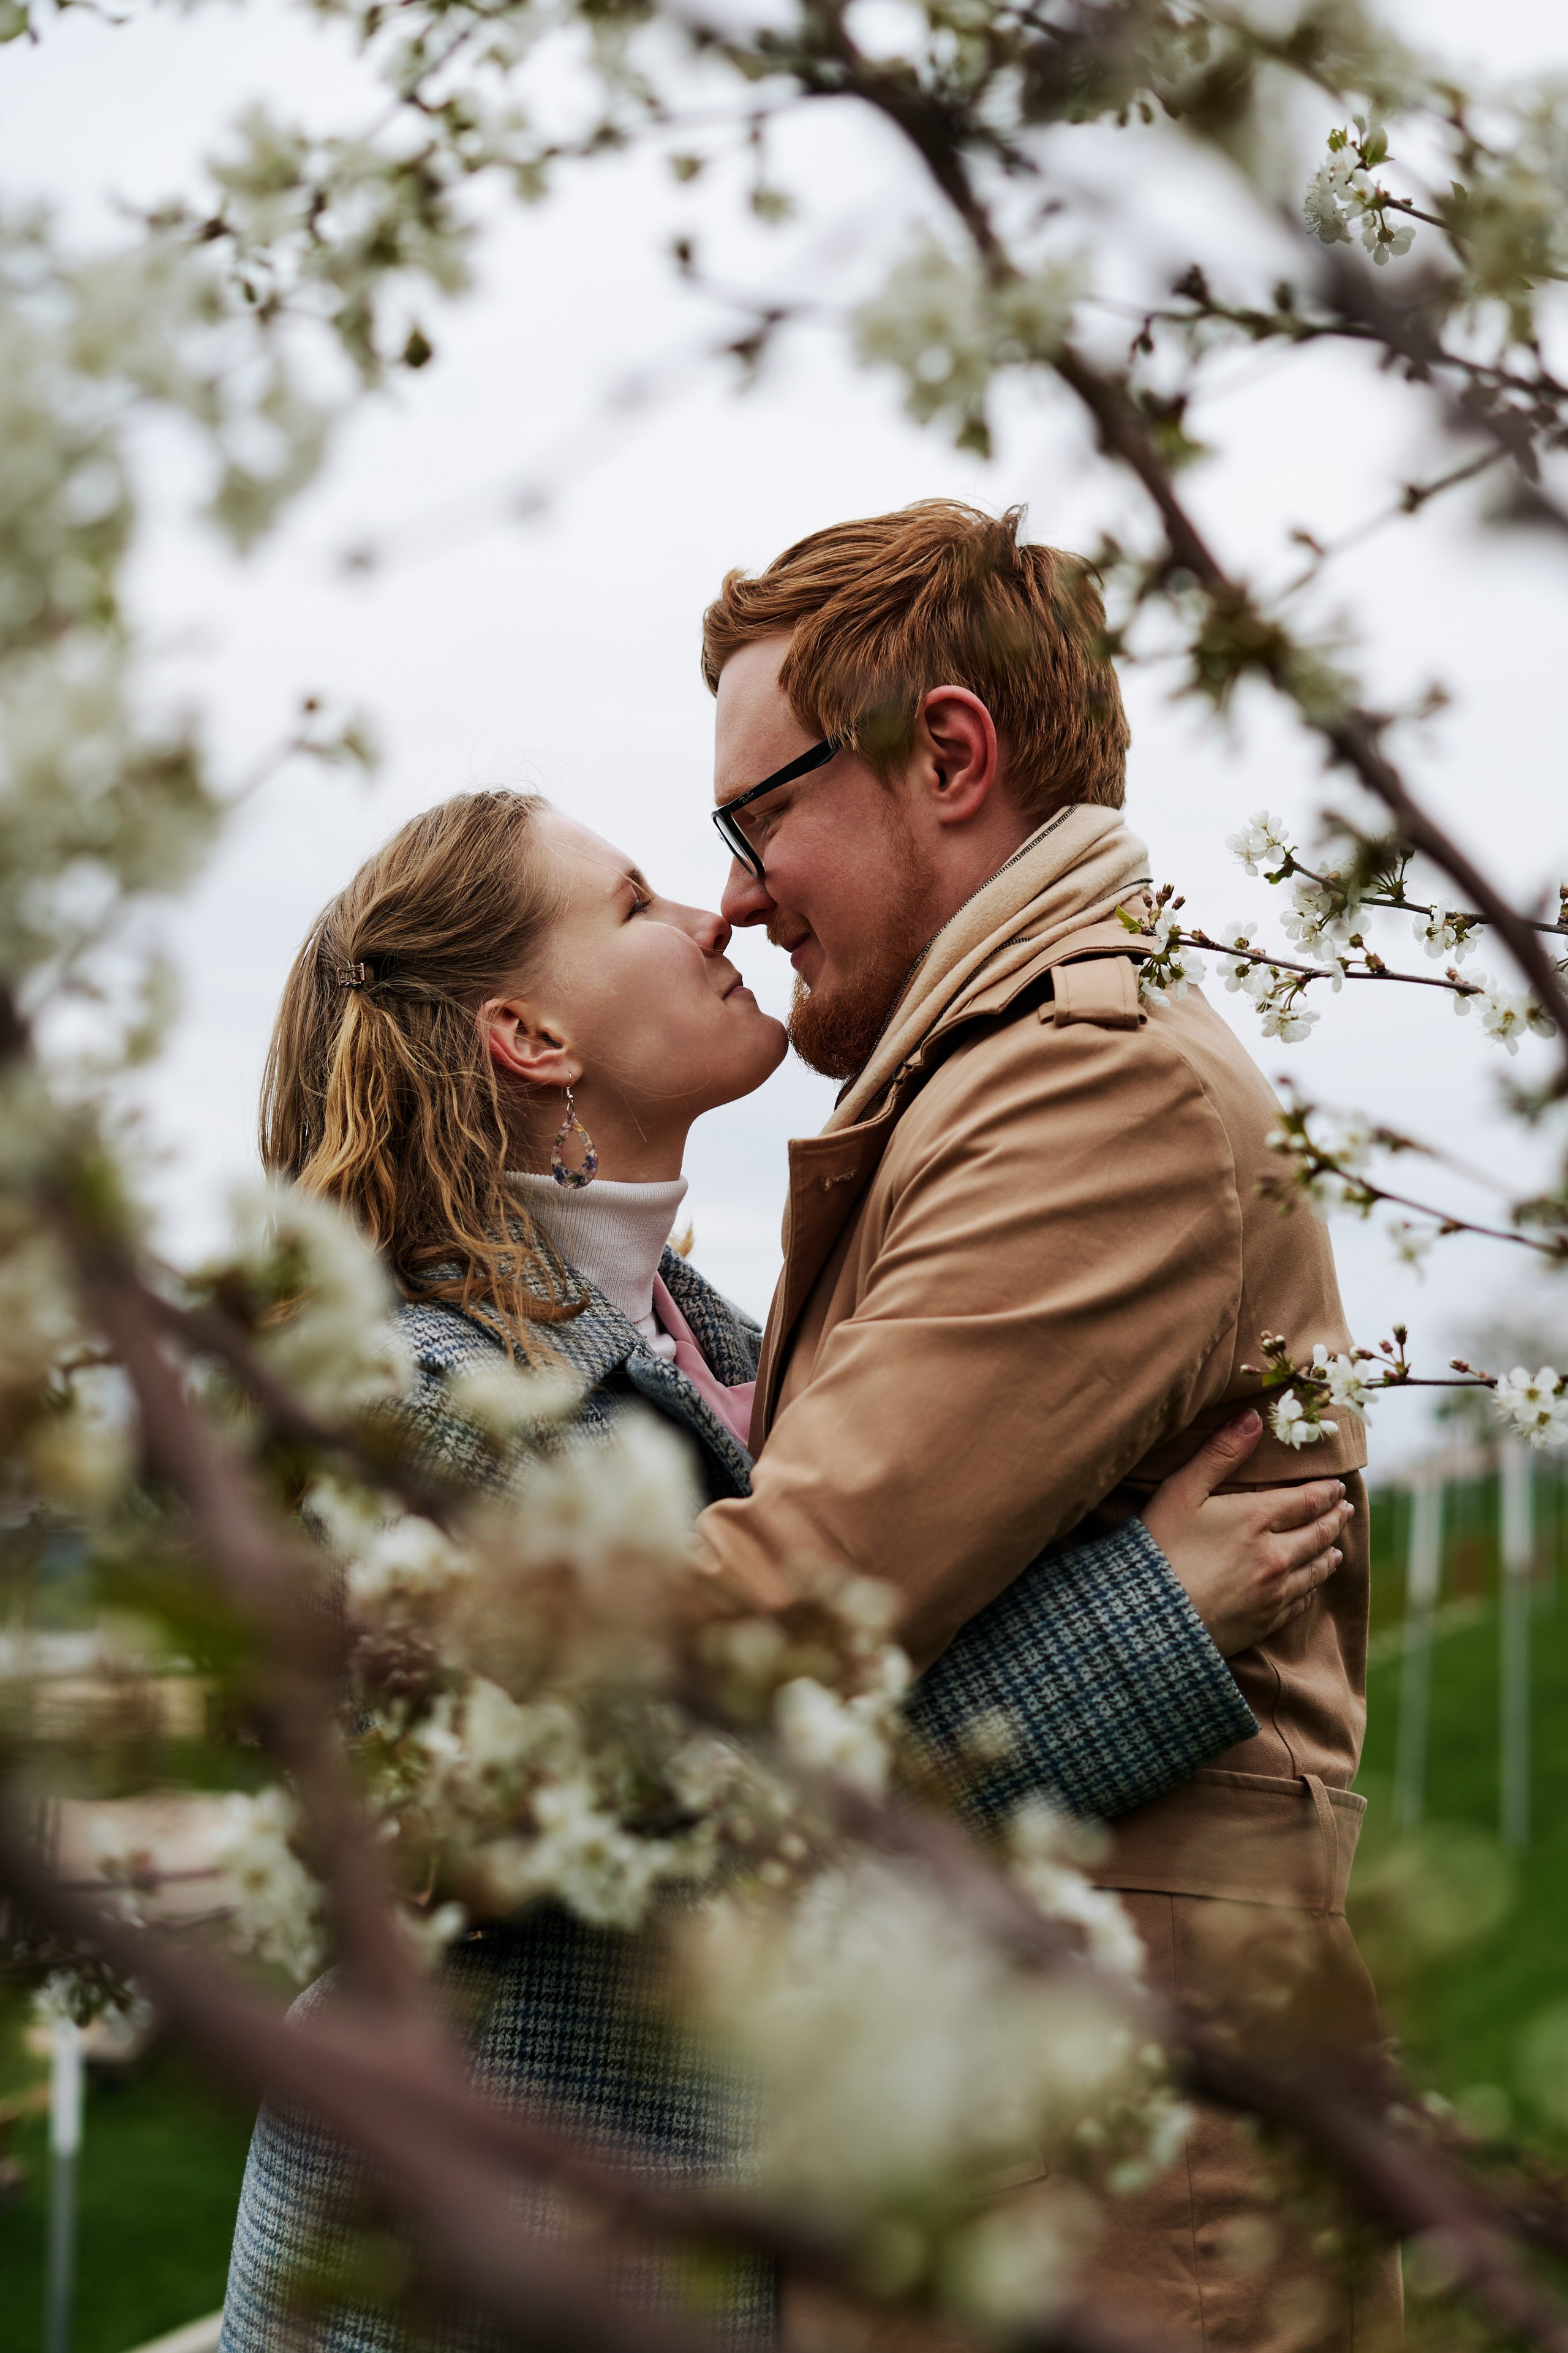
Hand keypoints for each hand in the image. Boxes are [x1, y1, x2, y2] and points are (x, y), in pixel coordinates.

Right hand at [1140, 1411, 1353, 1657]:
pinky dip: (1311, 1589)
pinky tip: (1310, 1587)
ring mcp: (1273, 1592)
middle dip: (1335, 1519)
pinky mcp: (1265, 1622)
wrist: (1151, 1617)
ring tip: (1336, 1548)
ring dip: (1329, 1555)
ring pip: (1315, 1570)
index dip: (1325, 1491)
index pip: (1306, 1501)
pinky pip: (1300, 1603)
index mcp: (1257, 1519)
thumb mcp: (1181, 1491)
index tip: (1338, 1486)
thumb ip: (1219, 1453)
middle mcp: (1275, 1556)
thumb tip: (1253, 1417)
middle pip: (1318, 1534)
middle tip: (1345, 1510)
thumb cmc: (1159, 1547)